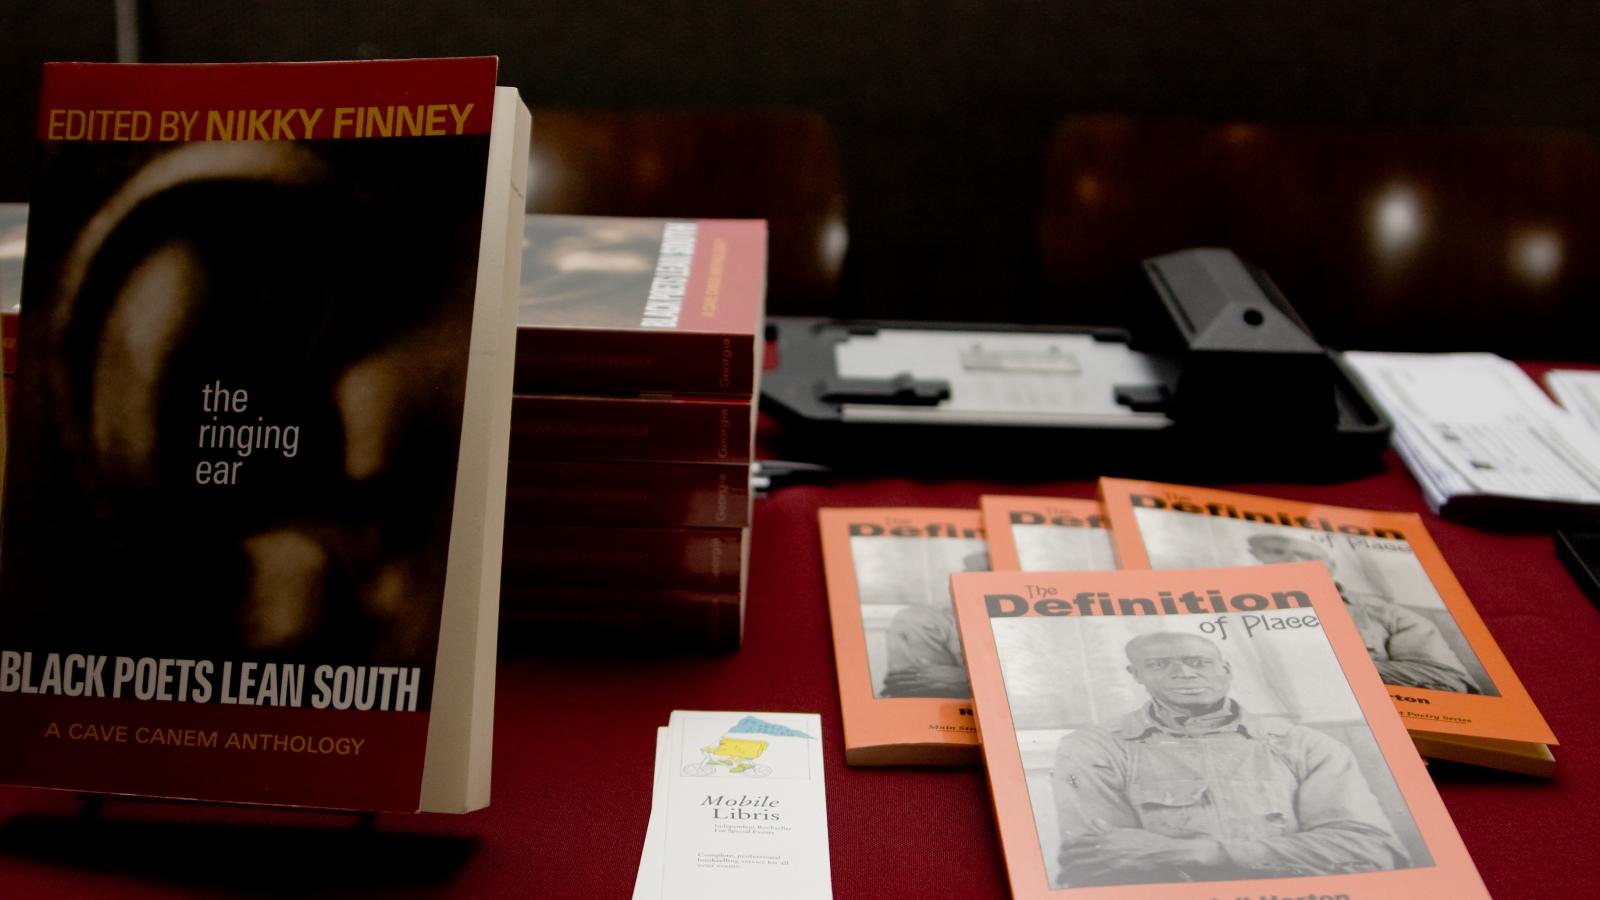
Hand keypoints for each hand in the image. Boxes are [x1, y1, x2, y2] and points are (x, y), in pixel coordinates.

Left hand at [880, 664, 969, 697]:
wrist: (959, 678)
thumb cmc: (949, 673)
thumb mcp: (936, 666)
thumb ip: (926, 663)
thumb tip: (919, 660)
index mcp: (923, 667)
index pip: (905, 670)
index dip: (895, 673)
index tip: (887, 675)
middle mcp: (921, 673)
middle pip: (903, 677)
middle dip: (892, 681)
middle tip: (883, 684)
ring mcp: (923, 681)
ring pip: (905, 684)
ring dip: (894, 687)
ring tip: (886, 690)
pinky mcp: (927, 688)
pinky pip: (912, 691)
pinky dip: (904, 693)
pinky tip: (897, 695)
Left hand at [1060, 820, 1222, 875]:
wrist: (1160, 851)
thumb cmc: (1145, 840)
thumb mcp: (1125, 831)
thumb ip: (1108, 828)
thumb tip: (1095, 821)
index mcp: (1106, 834)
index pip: (1082, 837)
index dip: (1070, 843)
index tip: (1062, 847)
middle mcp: (1105, 844)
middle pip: (1079, 850)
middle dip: (1066, 857)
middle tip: (1059, 863)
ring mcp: (1109, 857)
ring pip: (1083, 862)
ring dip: (1071, 869)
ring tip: (1063, 874)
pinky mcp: (1115, 869)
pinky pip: (1095, 874)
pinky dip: (1084, 877)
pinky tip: (1077, 882)